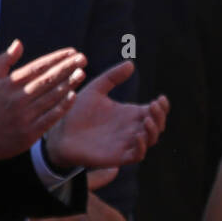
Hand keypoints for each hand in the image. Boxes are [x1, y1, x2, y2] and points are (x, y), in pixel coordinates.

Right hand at [0, 40, 84, 163]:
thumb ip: (4, 60)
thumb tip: (18, 42)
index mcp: (11, 84)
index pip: (38, 67)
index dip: (57, 58)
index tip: (72, 51)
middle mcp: (19, 97)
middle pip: (47, 79)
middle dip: (67, 67)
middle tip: (83, 58)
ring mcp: (25, 115)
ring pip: (51, 96)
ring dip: (68, 84)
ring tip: (82, 73)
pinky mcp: (31, 131)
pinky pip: (51, 116)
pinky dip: (62, 106)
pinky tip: (73, 96)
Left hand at [44, 61, 168, 171]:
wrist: (59, 134)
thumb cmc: (76, 112)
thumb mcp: (95, 89)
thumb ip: (112, 77)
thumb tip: (131, 64)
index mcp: (129, 114)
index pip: (154, 111)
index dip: (162, 106)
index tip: (160, 98)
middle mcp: (131, 129)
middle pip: (157, 125)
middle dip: (160, 116)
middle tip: (154, 105)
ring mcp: (125, 143)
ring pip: (151, 140)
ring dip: (153, 130)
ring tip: (146, 119)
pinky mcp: (117, 156)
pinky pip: (137, 155)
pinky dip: (142, 146)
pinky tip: (137, 134)